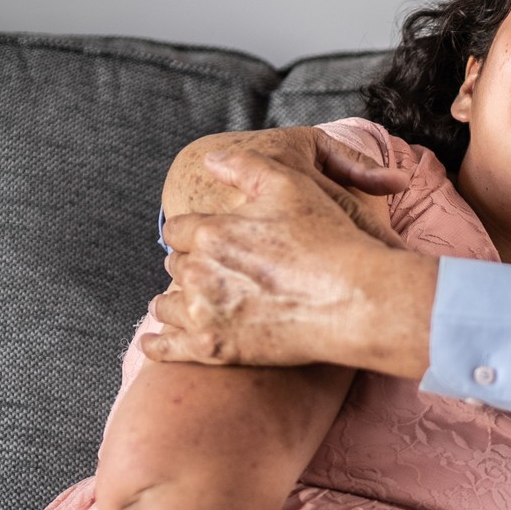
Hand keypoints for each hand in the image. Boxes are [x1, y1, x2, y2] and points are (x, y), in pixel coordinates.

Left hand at [146, 149, 436, 375]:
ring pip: (168, 305)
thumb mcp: (291, 186)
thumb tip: (211, 159)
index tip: (204, 238)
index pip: (178, 230)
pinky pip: (168, 348)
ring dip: (175, 300)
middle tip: (212, 270)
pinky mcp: (213, 350)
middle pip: (175, 267)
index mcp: (211, 233)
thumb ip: (246, 167)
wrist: (354, 299)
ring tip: (192, 302)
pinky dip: (159, 343)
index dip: (192, 232)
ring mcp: (203, 315)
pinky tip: (156, 341)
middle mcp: (199, 273)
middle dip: (190, 265)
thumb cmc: (328, 240)